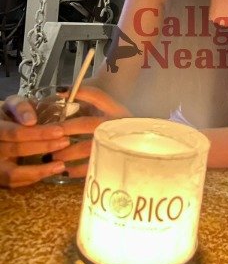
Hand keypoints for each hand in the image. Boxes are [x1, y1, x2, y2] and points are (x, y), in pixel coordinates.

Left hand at [0, 89, 130, 184]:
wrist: (143, 146)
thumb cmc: (116, 124)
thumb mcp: (106, 109)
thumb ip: (89, 100)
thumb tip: (62, 93)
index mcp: (116, 109)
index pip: (98, 95)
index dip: (80, 92)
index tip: (60, 93)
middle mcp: (117, 124)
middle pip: (88, 124)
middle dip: (66, 128)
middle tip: (49, 133)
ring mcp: (117, 143)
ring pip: (88, 147)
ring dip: (67, 153)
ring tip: (50, 156)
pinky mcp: (115, 160)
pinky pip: (94, 166)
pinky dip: (77, 170)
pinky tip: (65, 171)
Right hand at [0, 96, 68, 187]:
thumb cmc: (8, 114)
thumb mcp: (12, 104)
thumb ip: (21, 107)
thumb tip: (31, 121)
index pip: (15, 132)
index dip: (37, 133)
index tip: (60, 130)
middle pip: (16, 149)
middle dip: (43, 146)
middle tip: (66, 141)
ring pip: (13, 173)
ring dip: (39, 170)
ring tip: (61, 165)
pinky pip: (14, 182)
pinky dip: (33, 178)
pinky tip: (51, 171)